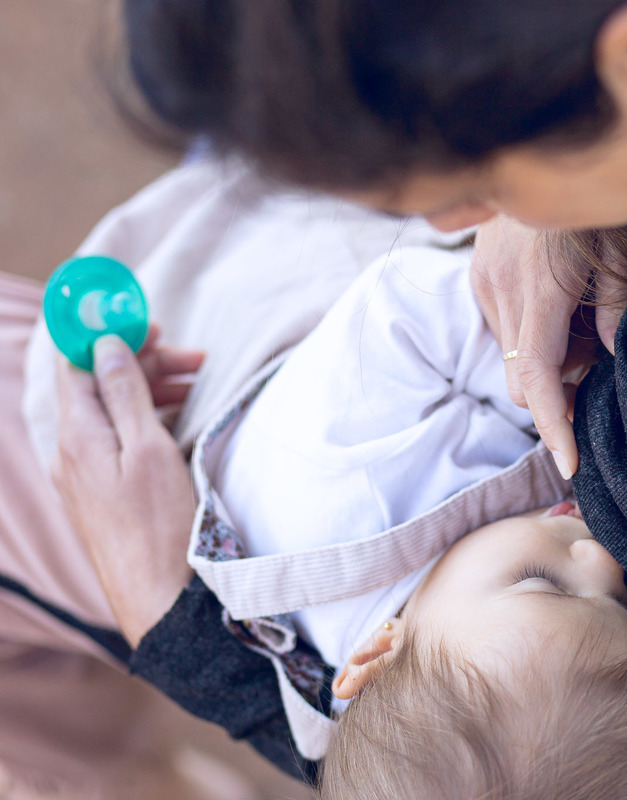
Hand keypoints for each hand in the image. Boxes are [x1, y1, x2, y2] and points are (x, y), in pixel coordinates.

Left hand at [51, 333, 204, 646]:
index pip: (79, 364)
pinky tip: (180, 420)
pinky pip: (120, 440)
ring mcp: (87, 475)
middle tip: (197, 358)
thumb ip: (125, 395)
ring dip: (153, 390)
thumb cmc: (159, 526)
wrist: (160, 599)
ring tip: (199, 385)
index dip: (112, 336)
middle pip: (100, 386)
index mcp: (77, 436)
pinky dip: (149, 419)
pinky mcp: (105, 493)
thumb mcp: (148, 450)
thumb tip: (107, 346)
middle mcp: (72, 453)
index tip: (153, 325)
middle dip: (145, 363)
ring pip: (114, 413)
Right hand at [471, 216, 626, 478]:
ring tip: (585, 318)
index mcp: (538, 287)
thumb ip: (619, 307)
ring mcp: (483, 278)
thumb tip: (614, 360)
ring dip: (548, 358)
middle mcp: (499, 286)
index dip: (553, 426)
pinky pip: (504, 326)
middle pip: (521, 377)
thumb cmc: (600, 194)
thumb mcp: (625, 248)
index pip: (536, 378)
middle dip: (559, 387)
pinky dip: (534, 333)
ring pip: (512, 354)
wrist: (550, 144)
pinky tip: (561, 303)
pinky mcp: (480, 271)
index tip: (569, 464)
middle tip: (600, 354)